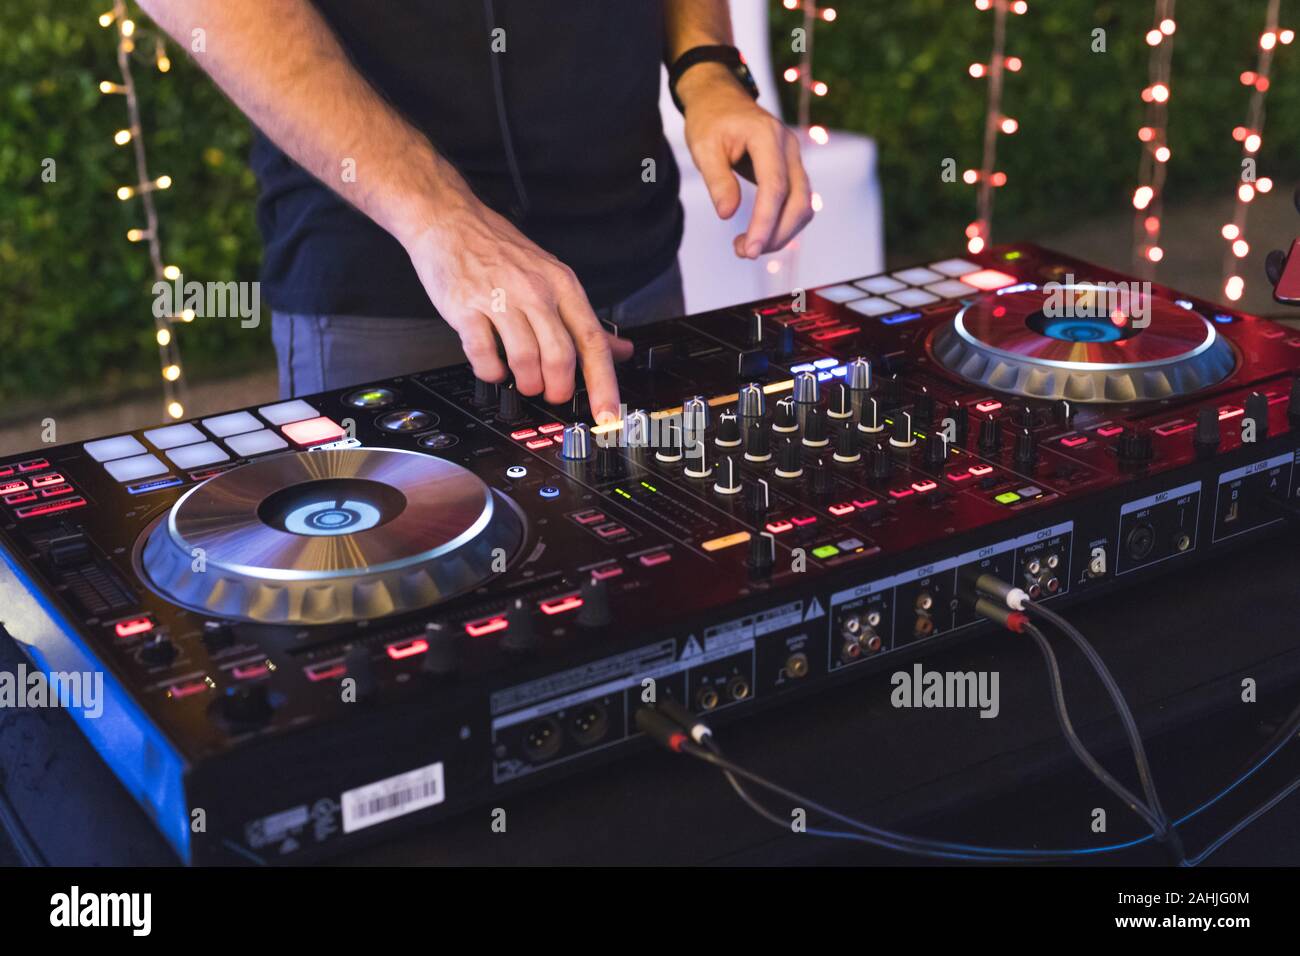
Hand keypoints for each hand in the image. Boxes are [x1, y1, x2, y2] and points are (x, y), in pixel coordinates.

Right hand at [404, 199, 633, 423]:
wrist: (450, 220)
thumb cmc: (501, 250)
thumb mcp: (553, 276)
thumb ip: (584, 318)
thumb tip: (620, 349)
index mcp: (562, 284)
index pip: (592, 341)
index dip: (604, 384)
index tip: (607, 414)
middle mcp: (534, 290)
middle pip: (560, 356)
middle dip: (559, 388)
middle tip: (554, 394)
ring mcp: (499, 298)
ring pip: (524, 359)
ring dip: (527, 382)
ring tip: (525, 381)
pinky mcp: (465, 307)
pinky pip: (483, 354)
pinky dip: (490, 371)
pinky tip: (493, 367)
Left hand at [679, 63, 813, 258]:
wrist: (721, 98)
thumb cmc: (710, 120)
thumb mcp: (703, 147)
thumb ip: (717, 180)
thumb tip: (727, 214)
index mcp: (767, 136)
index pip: (774, 188)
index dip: (764, 223)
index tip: (750, 250)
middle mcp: (789, 147)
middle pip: (798, 201)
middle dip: (776, 234)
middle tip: (744, 252)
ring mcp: (794, 157)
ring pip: (803, 205)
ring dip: (781, 233)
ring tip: (746, 246)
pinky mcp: (791, 168)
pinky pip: (797, 202)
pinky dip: (783, 223)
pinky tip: (759, 233)